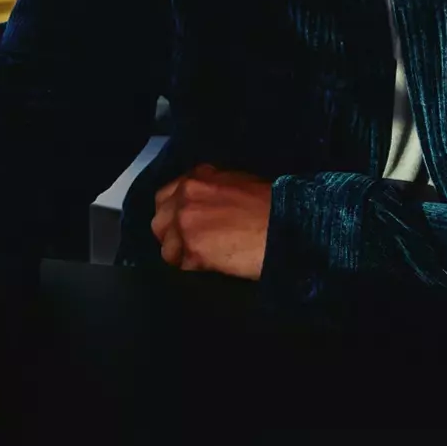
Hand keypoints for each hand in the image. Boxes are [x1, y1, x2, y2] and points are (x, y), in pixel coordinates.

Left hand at [151, 164, 272, 279]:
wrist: (286, 226)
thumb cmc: (271, 205)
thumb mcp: (236, 183)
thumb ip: (211, 191)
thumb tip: (204, 205)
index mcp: (196, 178)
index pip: (166, 197)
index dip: (175, 214)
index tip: (185, 224)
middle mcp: (184, 196)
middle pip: (159, 221)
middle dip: (171, 234)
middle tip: (190, 244)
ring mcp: (185, 223)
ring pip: (166, 247)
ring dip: (182, 254)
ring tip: (204, 259)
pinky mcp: (192, 249)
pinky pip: (182, 264)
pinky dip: (195, 267)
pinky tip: (213, 265)